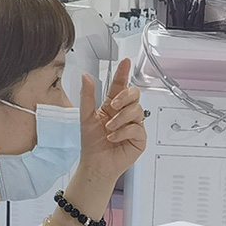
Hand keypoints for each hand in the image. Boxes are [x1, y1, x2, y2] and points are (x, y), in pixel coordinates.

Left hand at [75, 58, 146, 189]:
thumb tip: (86, 77)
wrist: (96, 164)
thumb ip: (87, 96)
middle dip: (124, 98)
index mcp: (112, 106)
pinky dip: (123, 132)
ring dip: (120, 119)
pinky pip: (137, 128)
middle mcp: (125, 114)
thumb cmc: (92, 144)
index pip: (120, 85)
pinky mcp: (140, 138)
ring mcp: (134, 125)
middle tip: (113, 106)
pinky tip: (114, 138)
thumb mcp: (86, 116)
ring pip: (137, 111)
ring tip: (109, 128)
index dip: (124, 73)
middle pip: (134, 95)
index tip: (125, 62)